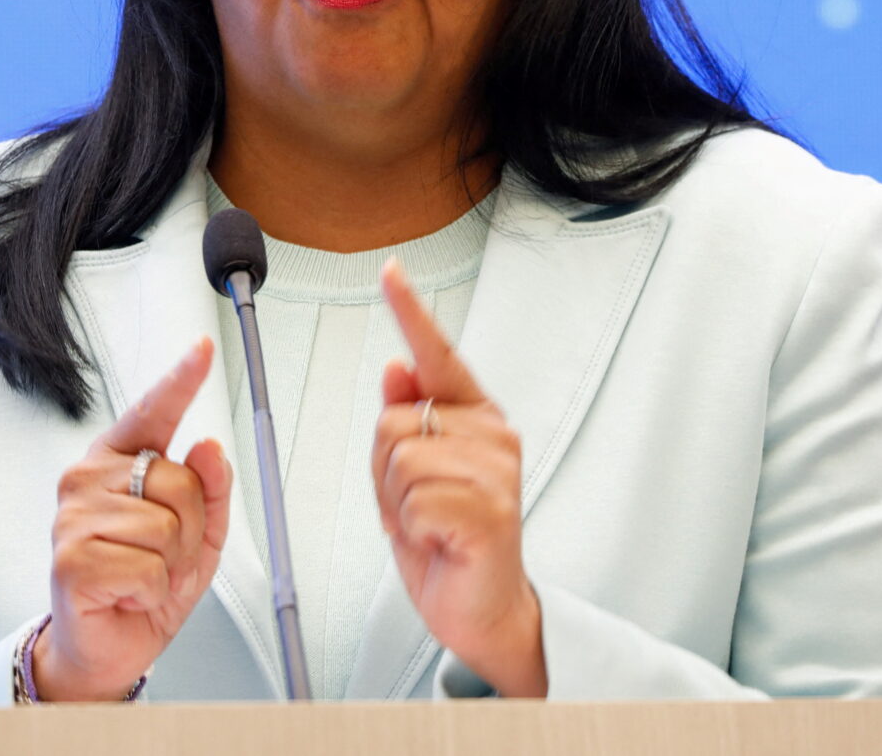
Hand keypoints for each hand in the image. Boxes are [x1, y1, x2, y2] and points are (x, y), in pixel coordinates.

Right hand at [36, 336, 234, 700]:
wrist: (108, 646)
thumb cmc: (144, 584)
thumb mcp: (197, 535)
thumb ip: (209, 489)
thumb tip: (209, 447)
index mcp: (120, 462)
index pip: (153, 412)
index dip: (181, 379)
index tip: (204, 349)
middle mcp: (89, 478)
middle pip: (179, 481)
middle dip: (188, 529)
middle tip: (163, 556)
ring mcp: (74, 516)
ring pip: (167, 527)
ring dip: (171, 565)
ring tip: (142, 576)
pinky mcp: (70, 558)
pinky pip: (148, 567)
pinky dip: (152, 590)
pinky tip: (127, 594)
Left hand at [372, 258, 546, 697]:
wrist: (482, 609)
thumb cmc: (447, 541)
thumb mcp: (410, 476)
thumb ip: (404, 421)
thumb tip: (396, 368)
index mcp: (474, 418)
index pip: (439, 355)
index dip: (412, 312)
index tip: (391, 271)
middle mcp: (492, 435)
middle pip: (395, 420)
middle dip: (384, 470)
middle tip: (415, 506)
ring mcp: (497, 472)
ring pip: (400, 459)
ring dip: (397, 503)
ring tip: (429, 525)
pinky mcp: (491, 510)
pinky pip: (414, 500)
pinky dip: (412, 528)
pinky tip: (439, 542)